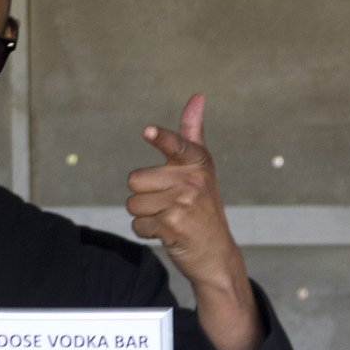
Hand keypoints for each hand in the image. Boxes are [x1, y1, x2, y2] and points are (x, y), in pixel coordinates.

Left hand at [126, 93, 261, 349]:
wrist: (215, 254)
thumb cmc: (202, 206)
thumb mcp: (200, 169)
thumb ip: (192, 134)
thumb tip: (197, 96)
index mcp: (198, 162)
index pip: (178, 145)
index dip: (161, 139)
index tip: (148, 130)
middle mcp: (193, 181)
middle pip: (135, 180)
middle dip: (143, 195)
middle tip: (167, 204)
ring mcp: (184, 205)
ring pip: (133, 204)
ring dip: (144, 215)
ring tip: (168, 218)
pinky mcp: (173, 227)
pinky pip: (138, 224)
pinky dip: (146, 232)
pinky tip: (167, 233)